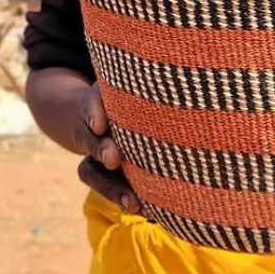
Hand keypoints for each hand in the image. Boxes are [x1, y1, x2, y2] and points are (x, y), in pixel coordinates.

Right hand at [74, 83, 140, 212]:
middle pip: (89, 138)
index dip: (94, 112)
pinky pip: (102, 186)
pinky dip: (120, 196)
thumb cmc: (128, 93)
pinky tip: (140, 208)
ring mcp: (92, 152)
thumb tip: (185, 65)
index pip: (90, 102)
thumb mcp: (129, 84)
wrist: (97, 113)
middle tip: (113, 159)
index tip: (100, 125)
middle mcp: (91, 127)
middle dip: (101, 148)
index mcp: (98, 99)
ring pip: (90, 171)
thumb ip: (148, 85)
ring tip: (133, 203)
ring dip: (111, 187)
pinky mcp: (98, 172)